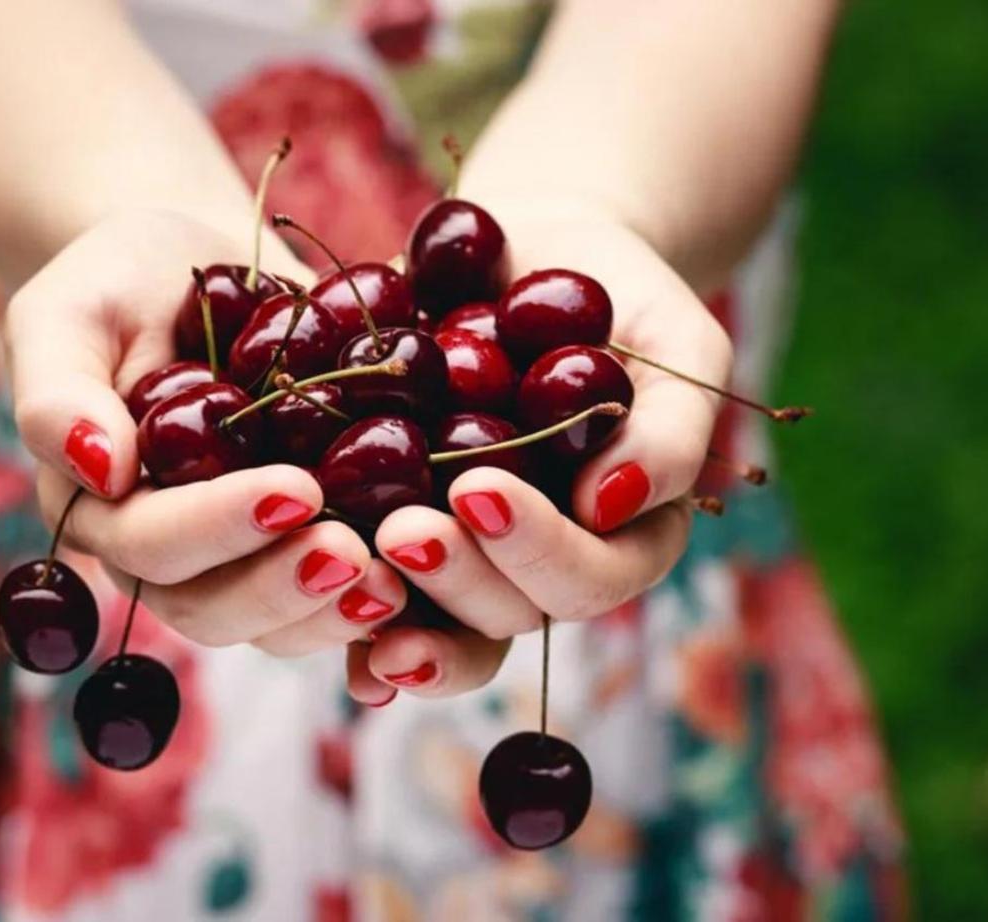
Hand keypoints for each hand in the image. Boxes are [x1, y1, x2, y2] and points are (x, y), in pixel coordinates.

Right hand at [12, 209, 406, 654]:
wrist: (197, 267)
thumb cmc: (119, 281)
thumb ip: (59, 390)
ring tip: (397, 578)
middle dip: (283, 587)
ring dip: (333, 611)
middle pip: (211, 607)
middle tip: (355, 551)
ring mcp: (234, 560)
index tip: (294, 489)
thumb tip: (103, 468)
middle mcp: (165, 554)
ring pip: (274, 624)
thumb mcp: (69, 310)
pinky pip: (329, 602)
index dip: (218, 527)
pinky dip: (372, 602)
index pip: (150, 544)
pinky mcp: (298, 548)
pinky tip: (425, 577)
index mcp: (102, 508)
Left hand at [348, 201, 731, 703]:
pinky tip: (310, 606)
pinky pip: (372, 596)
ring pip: (440, 622)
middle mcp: (543, 565)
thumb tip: (612, 504)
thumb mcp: (677, 342)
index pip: (594, 579)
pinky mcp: (395, 530)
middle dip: (458, 580)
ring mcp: (469, 558)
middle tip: (403, 533)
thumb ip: (671, 427)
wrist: (530, 248)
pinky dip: (345, 619)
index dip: (540, 552)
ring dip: (397, 609)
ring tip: (344, 559)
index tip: (480, 490)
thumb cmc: (620, 294)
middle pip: (510, 615)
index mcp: (623, 535)